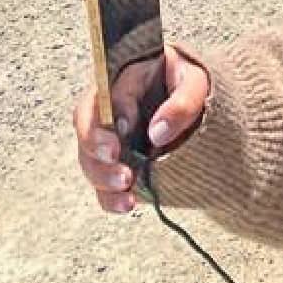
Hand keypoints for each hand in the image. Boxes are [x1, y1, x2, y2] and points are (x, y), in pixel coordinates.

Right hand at [72, 46, 209, 213]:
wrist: (193, 99)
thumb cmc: (190, 82)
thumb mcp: (196, 82)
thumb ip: (182, 101)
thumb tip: (157, 133)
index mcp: (123, 79)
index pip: (105, 95)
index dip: (110, 115)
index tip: (124, 131)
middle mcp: (107, 109)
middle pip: (87, 128)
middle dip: (98, 152)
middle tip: (121, 168)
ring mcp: (109, 137)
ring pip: (89, 159)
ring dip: (103, 179)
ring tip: (127, 192)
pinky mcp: (115, 162)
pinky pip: (101, 183)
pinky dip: (110, 197)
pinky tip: (127, 204)